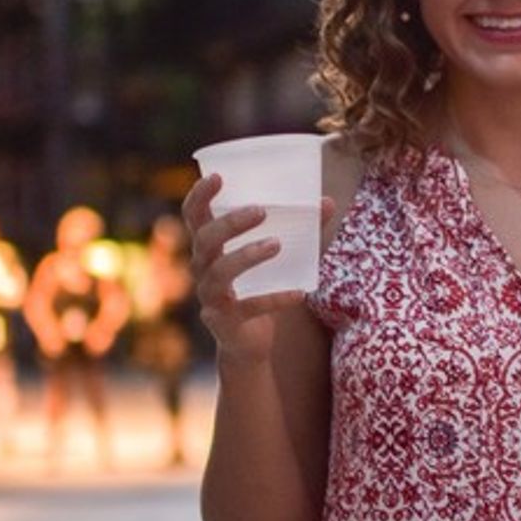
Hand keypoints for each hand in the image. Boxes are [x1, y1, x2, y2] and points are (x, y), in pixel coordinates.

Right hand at [182, 174, 332, 364]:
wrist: (251, 343)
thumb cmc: (261, 286)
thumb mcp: (280, 256)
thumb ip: (301, 229)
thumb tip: (327, 201)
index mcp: (209, 246)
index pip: (193, 216)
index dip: (199, 195)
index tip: (218, 177)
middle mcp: (203, 268)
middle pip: (205, 240)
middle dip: (230, 223)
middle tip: (261, 211)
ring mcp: (210, 296)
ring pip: (221, 271)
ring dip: (247, 255)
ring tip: (277, 244)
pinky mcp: (225, 322)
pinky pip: (248, 307)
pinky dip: (274, 298)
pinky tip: (300, 293)